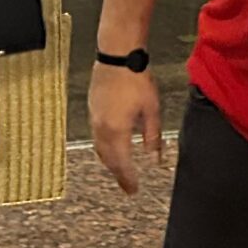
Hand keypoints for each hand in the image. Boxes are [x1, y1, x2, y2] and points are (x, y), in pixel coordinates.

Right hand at [91, 62, 162, 193]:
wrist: (117, 57)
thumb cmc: (136, 80)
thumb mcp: (152, 110)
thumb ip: (152, 136)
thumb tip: (155, 157)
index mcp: (117, 131)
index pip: (121, 163)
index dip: (127, 178)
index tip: (133, 189)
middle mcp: (102, 128)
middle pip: (108, 159)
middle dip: (118, 174)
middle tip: (127, 186)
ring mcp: (94, 118)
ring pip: (99, 148)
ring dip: (109, 162)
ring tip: (119, 170)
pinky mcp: (92, 109)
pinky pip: (96, 136)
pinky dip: (104, 147)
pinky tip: (112, 146)